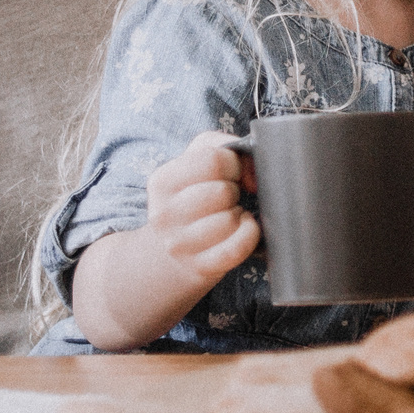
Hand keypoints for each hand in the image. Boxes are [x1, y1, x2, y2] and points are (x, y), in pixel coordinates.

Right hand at [142, 130, 261, 298]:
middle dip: (234, 191)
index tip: (230, 172)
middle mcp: (164, 214)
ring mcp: (179, 244)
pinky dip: (249, 235)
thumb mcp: (197, 159)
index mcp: (161, 181)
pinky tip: (243, 228)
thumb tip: (252, 170)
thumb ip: (225, 146)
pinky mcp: (199, 266)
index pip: (212, 160)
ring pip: (230, 221)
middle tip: (227, 197)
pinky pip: (237, 248)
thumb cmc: (194, 195)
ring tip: (229, 214)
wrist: (177, 245)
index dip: (232, 163)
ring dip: (239, 214)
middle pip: (223, 192)